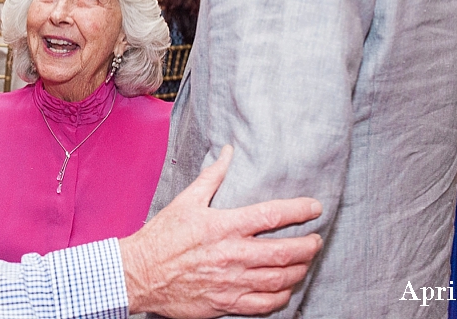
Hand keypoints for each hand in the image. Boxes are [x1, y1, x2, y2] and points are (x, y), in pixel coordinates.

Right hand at [120, 145, 322, 317]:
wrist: (139, 274)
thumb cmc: (161, 237)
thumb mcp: (186, 201)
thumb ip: (212, 176)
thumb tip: (228, 152)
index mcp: (224, 226)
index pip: (272, 216)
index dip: (299, 210)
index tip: (315, 207)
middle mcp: (232, 255)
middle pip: (285, 252)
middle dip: (308, 246)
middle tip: (316, 240)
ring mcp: (231, 282)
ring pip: (280, 279)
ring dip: (299, 270)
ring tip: (305, 262)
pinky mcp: (226, 303)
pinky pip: (264, 304)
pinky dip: (281, 297)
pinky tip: (286, 289)